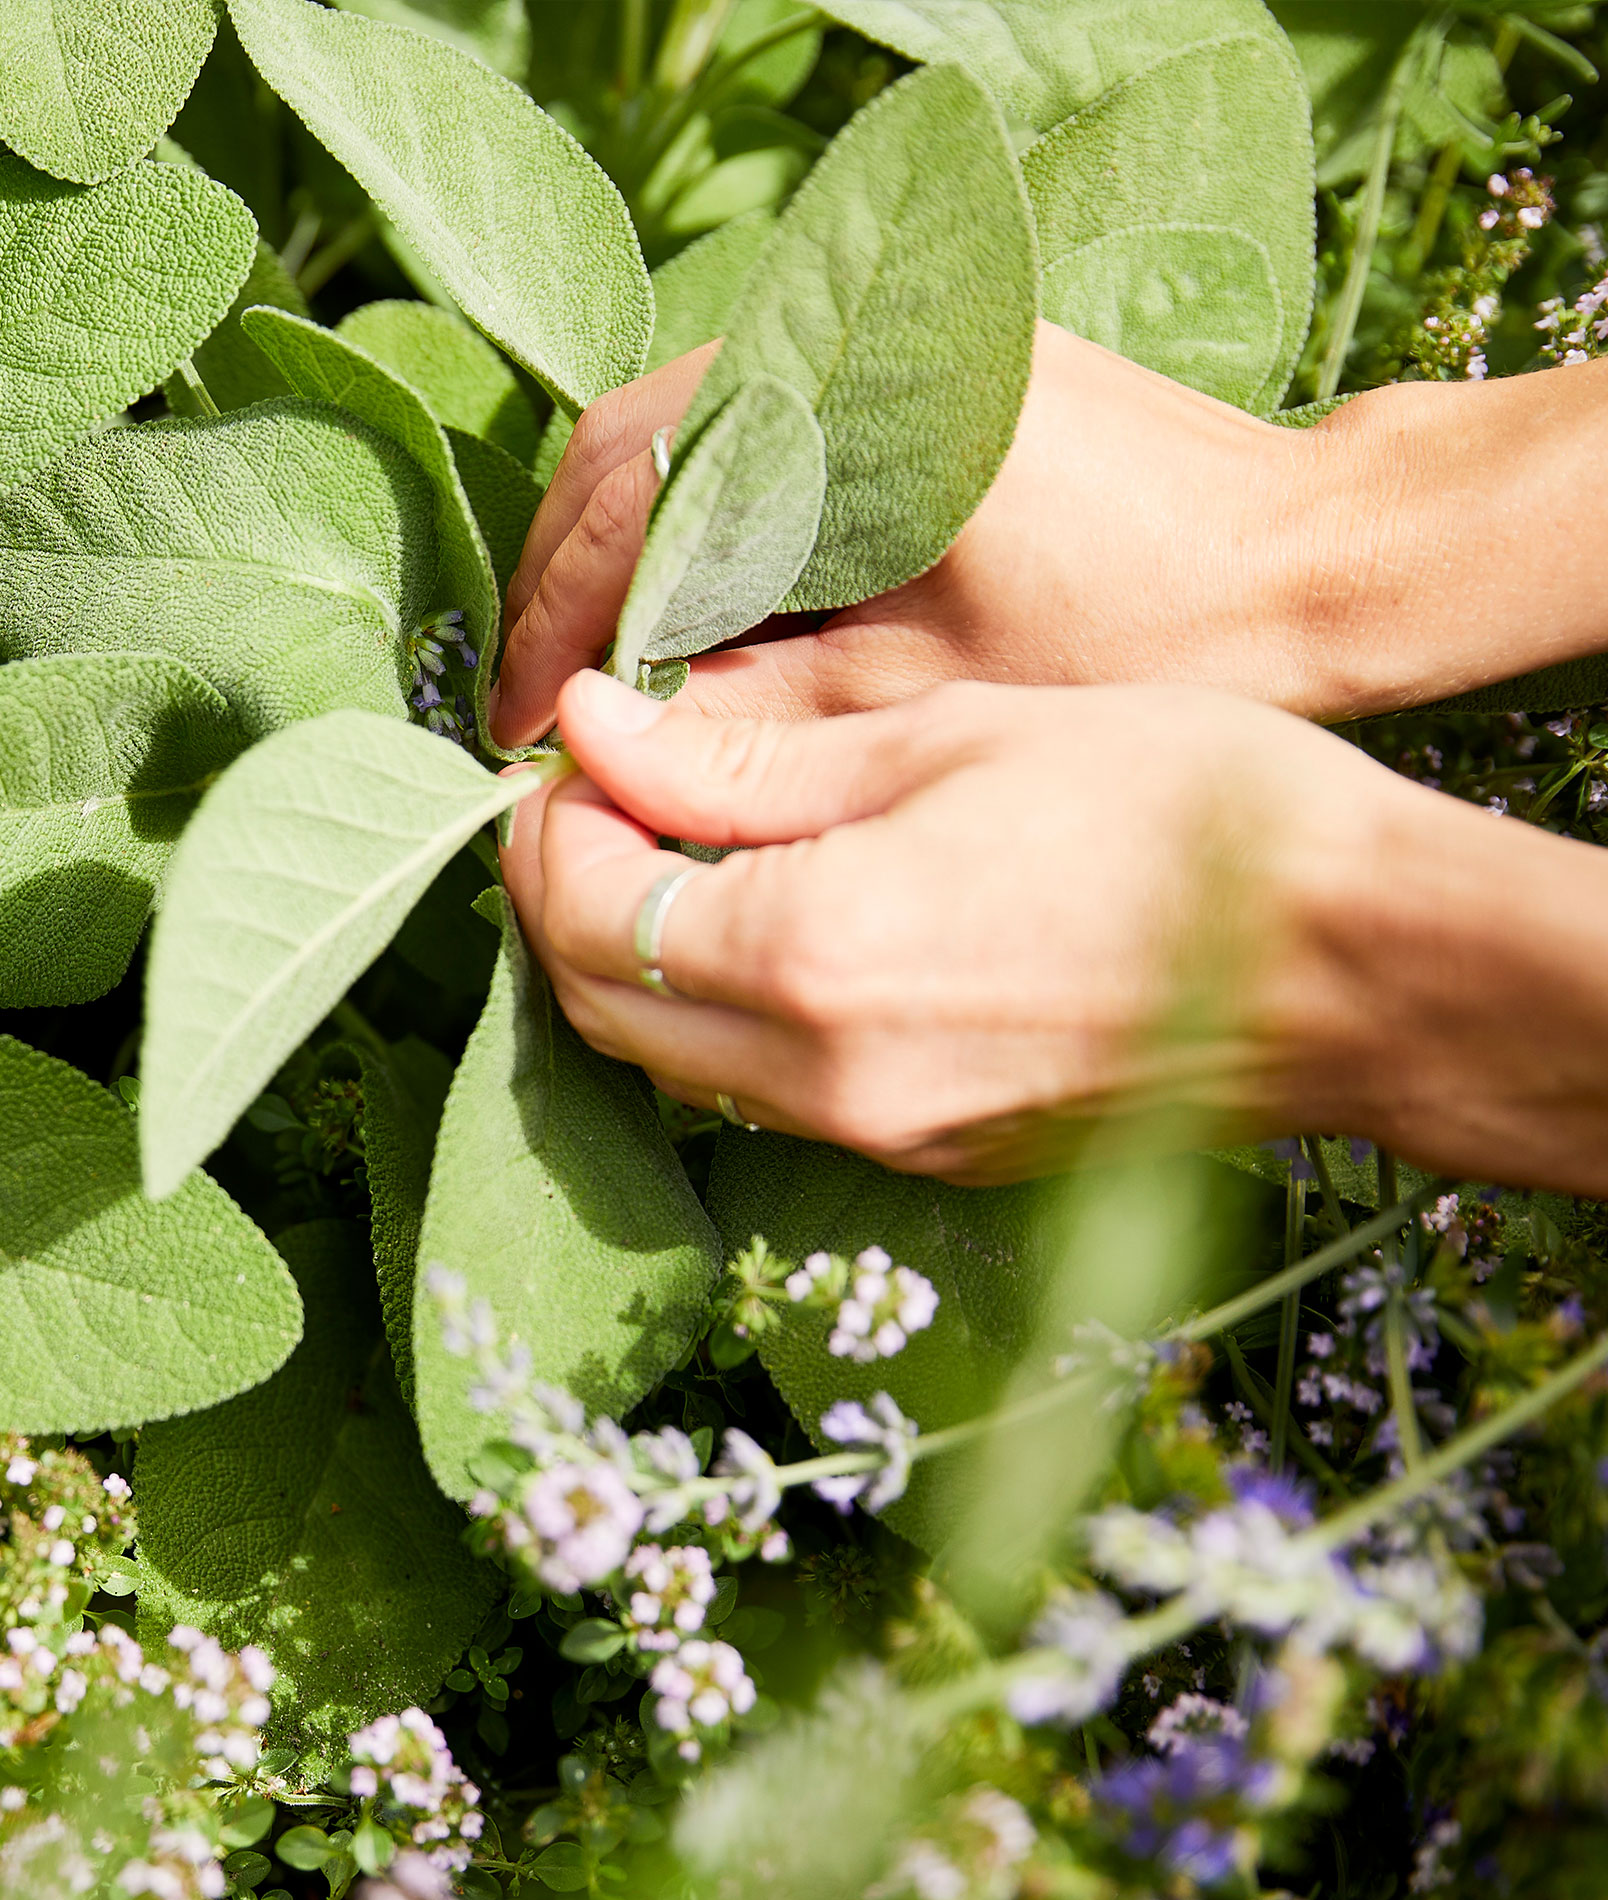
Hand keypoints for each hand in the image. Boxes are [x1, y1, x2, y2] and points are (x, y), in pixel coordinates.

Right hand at [489, 323, 1607, 748]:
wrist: (1318, 558)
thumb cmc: (1147, 638)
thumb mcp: (920, 697)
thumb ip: (744, 711)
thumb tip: (600, 741)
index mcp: (847, 396)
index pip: (631, 492)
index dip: (557, 620)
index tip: (518, 725)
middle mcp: (853, 324)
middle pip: (632, 437)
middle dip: (572, 576)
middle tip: (539, 703)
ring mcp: (886, 321)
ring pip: (683, 423)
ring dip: (629, 545)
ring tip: (604, 672)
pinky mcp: (918, 345)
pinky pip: (756, 416)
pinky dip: (704, 513)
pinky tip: (696, 609)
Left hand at [499, 671, 1607, 1195]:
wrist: (1362, 964)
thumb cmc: (1183, 811)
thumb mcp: (949, 739)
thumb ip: (746, 758)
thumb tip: (596, 727)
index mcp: (815, 955)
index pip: (588, 911)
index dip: (549, 824)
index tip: (573, 748)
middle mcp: (822, 1078)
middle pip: (601, 1006)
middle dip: (567, 898)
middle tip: (597, 795)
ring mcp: (875, 1138)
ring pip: (671, 1064)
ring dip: (637, 962)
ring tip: (672, 848)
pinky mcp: (927, 1160)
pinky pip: (761, 1096)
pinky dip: (721, 1015)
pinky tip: (765, 925)